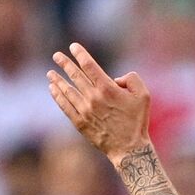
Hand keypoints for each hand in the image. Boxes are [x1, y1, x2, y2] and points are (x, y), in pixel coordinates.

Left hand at [47, 43, 151, 165]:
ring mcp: (84, 110)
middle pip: (75, 75)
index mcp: (108, 88)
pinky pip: (64, 106)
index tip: (73, 47)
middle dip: (65, 63)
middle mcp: (93, 97)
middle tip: (56, 56)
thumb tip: (115, 78)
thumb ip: (132, 79)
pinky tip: (53, 89)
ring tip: (50, 73)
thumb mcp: (144, 95)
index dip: (80, 54)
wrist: (129, 148)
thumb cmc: (138, 120)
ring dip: (57, 80)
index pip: (89, 66)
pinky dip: (57, 96)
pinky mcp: (79, 122)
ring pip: (66, 90)